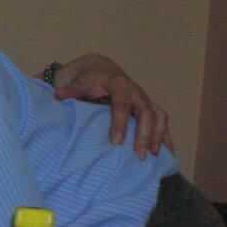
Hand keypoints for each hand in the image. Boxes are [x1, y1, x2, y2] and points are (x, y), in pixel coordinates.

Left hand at [51, 54, 171, 159]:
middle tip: (139, 155)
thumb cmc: (89, 79)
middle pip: (147, 112)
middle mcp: (136, 92)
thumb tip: (58, 95)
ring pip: (160, 116)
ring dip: (159, 136)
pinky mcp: (150, 107)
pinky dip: (167, 136)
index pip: (122, 104)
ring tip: (153, 156)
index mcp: (119, 85)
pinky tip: (168, 154)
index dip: (120, 122)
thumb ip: (71, 91)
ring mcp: (145, 99)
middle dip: (145, 134)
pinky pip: (163, 121)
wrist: (100, 69)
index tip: (116, 141)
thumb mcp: (79, 83)